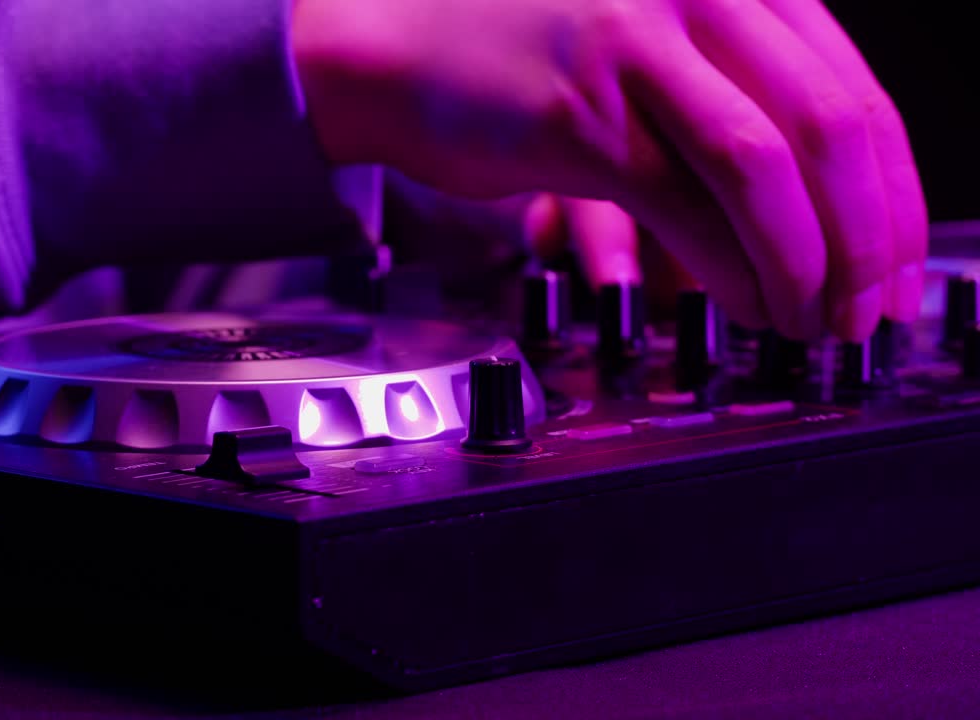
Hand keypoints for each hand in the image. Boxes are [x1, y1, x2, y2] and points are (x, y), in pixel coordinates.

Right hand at [292, 0, 926, 339]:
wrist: (394, 46)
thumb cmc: (518, 53)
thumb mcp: (653, 51)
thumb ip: (736, 100)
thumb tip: (824, 208)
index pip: (855, 95)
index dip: (893, 199)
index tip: (895, 269)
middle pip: (832, 128)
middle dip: (868, 242)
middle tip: (869, 313)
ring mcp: (637, 49)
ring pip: (768, 165)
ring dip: (810, 263)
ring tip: (814, 321)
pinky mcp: (581, 114)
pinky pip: (684, 203)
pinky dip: (734, 267)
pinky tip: (749, 304)